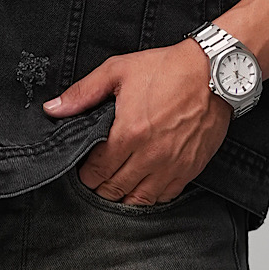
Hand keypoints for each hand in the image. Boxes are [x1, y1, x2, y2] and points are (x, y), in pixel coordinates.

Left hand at [42, 39, 230, 204]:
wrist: (214, 73)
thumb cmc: (167, 69)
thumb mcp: (118, 70)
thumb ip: (83, 92)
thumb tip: (54, 108)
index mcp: (129, 133)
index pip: (96, 171)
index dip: (84, 173)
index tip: (83, 168)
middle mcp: (150, 156)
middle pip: (114, 190)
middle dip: (99, 187)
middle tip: (95, 178)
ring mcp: (171, 166)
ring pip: (138, 200)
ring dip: (122, 197)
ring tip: (115, 186)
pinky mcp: (189, 170)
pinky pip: (164, 197)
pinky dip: (149, 196)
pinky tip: (141, 186)